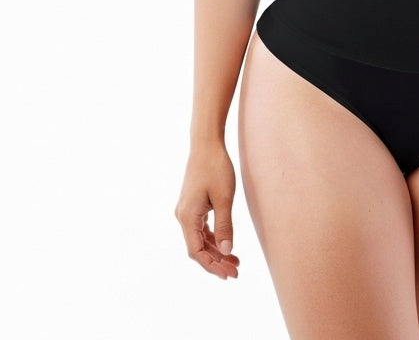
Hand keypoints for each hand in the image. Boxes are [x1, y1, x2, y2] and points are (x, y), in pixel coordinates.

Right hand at [174, 142, 240, 279]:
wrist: (206, 144)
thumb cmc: (216, 168)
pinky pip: (201, 228)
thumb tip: (227, 251)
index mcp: (187, 217)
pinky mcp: (192, 205)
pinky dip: (213, 238)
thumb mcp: (225, 198)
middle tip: (236, 271)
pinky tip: (226, 244)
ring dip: (216, 251)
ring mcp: (187, 211)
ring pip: (200, 239)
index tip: (228, 274)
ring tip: (235, 261)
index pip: (196, 251)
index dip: (212, 265)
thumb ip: (225, 225)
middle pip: (198, 248)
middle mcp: (183, 216)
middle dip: (216, 261)